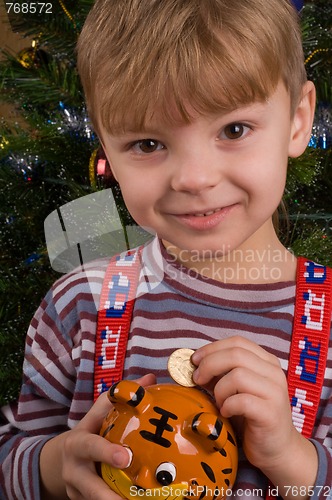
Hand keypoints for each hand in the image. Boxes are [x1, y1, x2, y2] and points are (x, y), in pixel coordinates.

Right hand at [40, 373, 156, 498]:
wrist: (63, 459)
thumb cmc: (90, 431)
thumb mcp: (98, 413)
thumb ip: (120, 397)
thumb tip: (150, 380)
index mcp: (77, 444)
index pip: (90, 446)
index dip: (106, 452)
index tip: (125, 457)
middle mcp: (74, 471)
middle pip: (91, 487)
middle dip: (109, 495)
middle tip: (130, 499)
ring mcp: (77, 491)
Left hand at [191, 337, 302, 472]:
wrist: (279, 450)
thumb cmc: (252, 417)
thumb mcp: (235, 390)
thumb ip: (220, 375)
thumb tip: (194, 365)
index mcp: (266, 362)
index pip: (238, 342)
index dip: (212, 348)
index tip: (195, 360)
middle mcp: (274, 373)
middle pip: (236, 354)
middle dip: (209, 364)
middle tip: (197, 379)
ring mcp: (275, 392)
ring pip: (238, 375)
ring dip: (220, 389)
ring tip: (219, 402)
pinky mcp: (271, 414)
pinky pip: (242, 401)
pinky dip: (227, 405)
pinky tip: (226, 413)